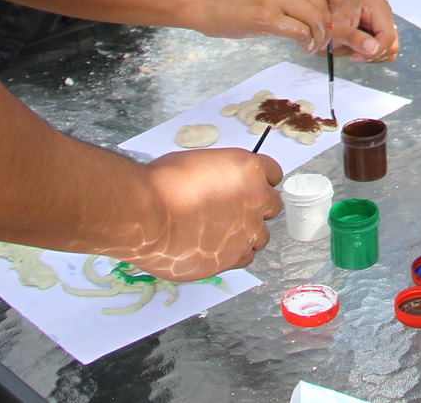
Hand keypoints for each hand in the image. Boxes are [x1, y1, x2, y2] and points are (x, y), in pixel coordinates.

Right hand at [119, 148, 283, 281]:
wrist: (146, 214)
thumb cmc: (162, 184)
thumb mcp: (198, 163)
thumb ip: (221, 174)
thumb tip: (221, 184)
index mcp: (248, 169)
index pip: (274, 173)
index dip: (259, 181)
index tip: (249, 187)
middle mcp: (255, 199)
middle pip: (272, 205)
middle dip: (256, 208)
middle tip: (233, 211)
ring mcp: (247, 230)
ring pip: (261, 235)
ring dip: (246, 233)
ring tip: (220, 233)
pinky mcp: (234, 257)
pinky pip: (246, 257)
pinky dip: (235, 254)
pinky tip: (215, 248)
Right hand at [175, 0, 343, 51]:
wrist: (202, 1)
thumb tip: (320, 7)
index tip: (331, 12)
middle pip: (322, 3)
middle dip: (327, 24)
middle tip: (322, 38)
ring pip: (315, 18)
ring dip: (319, 36)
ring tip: (313, 45)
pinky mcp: (265, 16)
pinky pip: (299, 31)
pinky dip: (306, 43)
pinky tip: (302, 47)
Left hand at [327, 0, 399, 61]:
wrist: (323, 25)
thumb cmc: (328, 23)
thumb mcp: (337, 31)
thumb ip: (354, 38)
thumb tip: (372, 48)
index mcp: (375, 4)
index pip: (388, 35)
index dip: (375, 50)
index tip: (356, 55)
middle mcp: (384, 9)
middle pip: (391, 42)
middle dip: (373, 53)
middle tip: (353, 53)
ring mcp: (385, 19)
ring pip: (391, 47)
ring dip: (373, 55)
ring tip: (355, 49)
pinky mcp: (384, 29)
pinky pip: (388, 49)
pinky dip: (375, 54)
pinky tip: (360, 48)